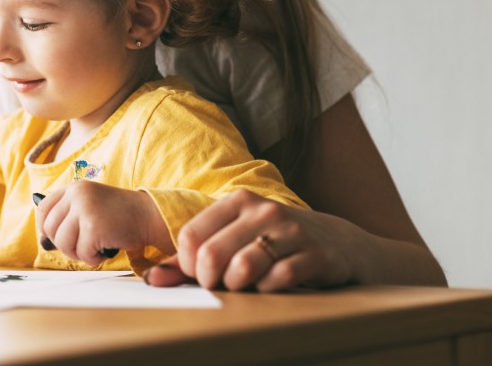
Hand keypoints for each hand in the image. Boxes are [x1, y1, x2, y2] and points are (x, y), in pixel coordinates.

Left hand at [35, 182, 170, 265]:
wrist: (148, 215)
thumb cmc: (119, 217)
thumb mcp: (89, 207)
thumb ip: (67, 219)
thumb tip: (43, 242)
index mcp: (74, 188)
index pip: (43, 209)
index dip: (45, 228)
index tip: (56, 238)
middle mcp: (76, 194)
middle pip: (49, 229)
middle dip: (64, 245)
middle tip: (83, 246)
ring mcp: (84, 209)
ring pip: (62, 244)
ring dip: (78, 254)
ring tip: (95, 248)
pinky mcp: (94, 227)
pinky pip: (82, 254)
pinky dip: (93, 259)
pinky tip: (105, 250)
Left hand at [144, 189, 355, 290]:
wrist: (338, 242)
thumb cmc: (273, 242)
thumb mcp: (234, 238)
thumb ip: (192, 258)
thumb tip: (152, 279)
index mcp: (238, 201)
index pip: (190, 236)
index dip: (187, 265)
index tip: (200, 274)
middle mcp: (263, 210)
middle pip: (212, 254)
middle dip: (210, 280)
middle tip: (221, 285)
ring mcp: (291, 230)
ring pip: (243, 267)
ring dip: (238, 287)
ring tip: (245, 285)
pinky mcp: (315, 255)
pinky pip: (277, 281)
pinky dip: (267, 291)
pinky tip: (272, 286)